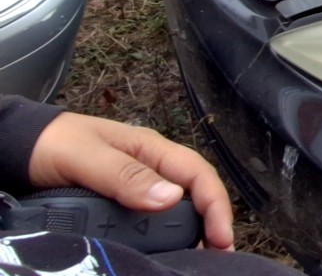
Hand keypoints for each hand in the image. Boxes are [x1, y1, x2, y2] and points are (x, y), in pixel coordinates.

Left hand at [27, 112, 233, 250]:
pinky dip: (165, 240)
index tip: (221, 238)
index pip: (197, 174)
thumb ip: (124, 175)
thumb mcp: (86, 155)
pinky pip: (151, 223)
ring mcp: (137, 188)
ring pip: (176, 211)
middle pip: (195, 195)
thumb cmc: (52, 143)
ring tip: (199, 259)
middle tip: (218, 257)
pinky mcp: (120, 206)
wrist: (18, 149)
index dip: (216, 205)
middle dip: (212, 224)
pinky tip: (167, 254)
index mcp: (151, 149)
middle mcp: (151, 168)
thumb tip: (170, 197)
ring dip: (193, 234)